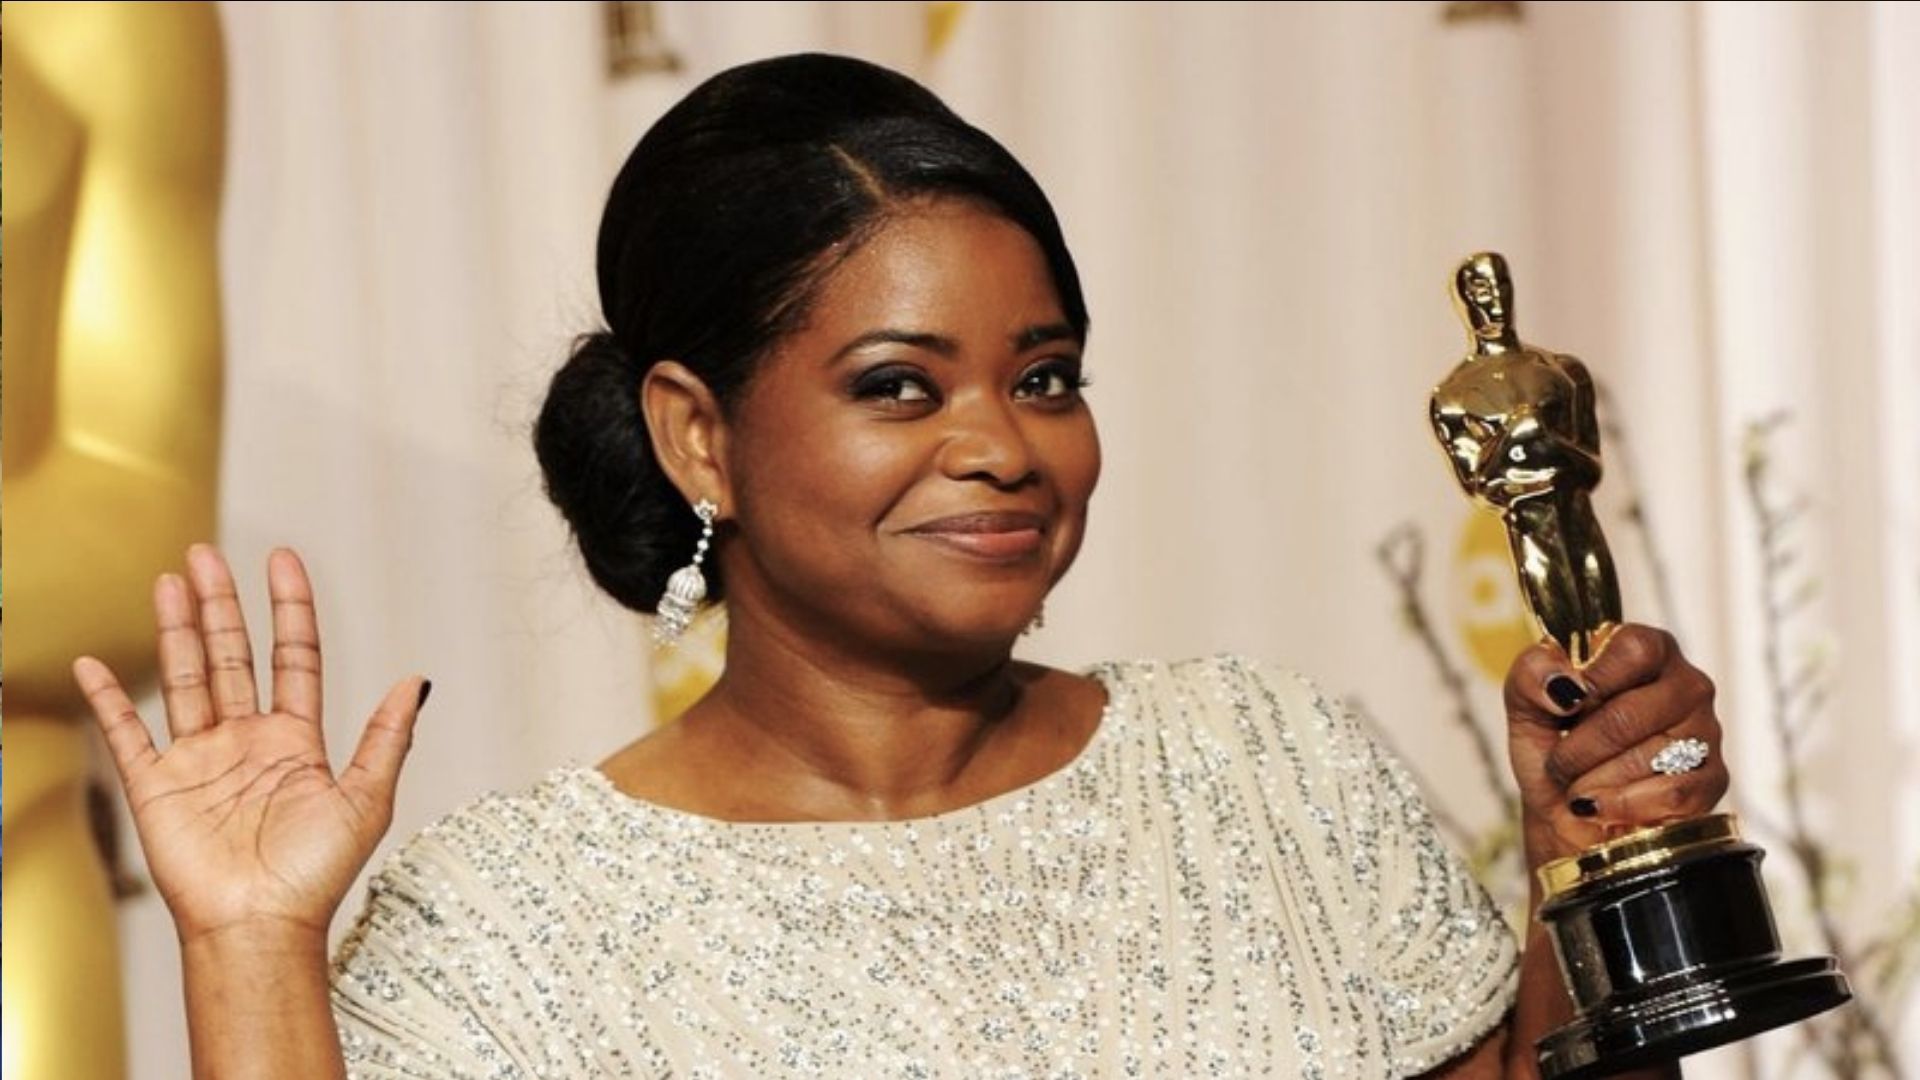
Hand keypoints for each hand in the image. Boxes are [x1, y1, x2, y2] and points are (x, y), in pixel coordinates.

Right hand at [73, 545, 428, 945]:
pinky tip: (95, 664)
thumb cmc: (316, 875)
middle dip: (220, 604)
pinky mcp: (157, 787)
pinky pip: (127, 734)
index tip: (282, 560)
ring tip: (169, 580)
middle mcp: (246, 742)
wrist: (260, 926)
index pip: (293, 657)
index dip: (289, 609)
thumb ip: (387, 737)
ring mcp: (199, 761)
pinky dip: (109, 700)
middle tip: (206, 553)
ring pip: (185, 679)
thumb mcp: (367, 798)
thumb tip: (416, 680)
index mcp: (296, 741)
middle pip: (232, 656)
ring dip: (176, 631)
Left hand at [1504, 623, 1728, 864]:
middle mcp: (1685, 685)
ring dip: (1595, 782)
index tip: (1566, 707)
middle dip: (1578, 750)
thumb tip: (1563, 683)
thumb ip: (1531, 675)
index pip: (1634, 647)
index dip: (1593, 681)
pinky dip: (1622, 806)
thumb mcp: (1526, 707)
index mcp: (1645, 651)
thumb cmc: (1555, 751)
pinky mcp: (1712, 781)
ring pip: (1647, 758)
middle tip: (1561, 763)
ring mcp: (1705, 733)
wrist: (1566, 817)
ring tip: (1582, 785)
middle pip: (1630, 713)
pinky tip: (1604, 807)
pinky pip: (1669, 794)